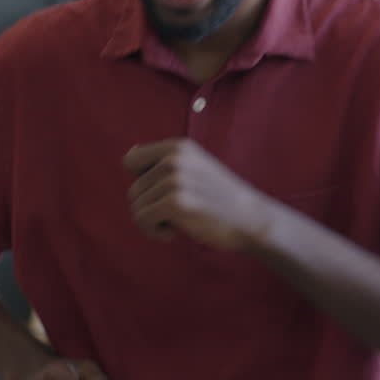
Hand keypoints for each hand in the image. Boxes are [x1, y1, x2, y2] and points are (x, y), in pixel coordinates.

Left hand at [122, 138, 273, 250]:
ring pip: (136, 207)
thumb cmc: (219, 197)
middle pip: (133, 189)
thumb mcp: (194, 166)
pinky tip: (173, 232)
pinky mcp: (176, 202)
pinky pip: (142, 220)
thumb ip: (165, 161)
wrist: (250, 219)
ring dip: (153, 222)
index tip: (163, 194)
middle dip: (150, 208)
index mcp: (177, 147)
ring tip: (177, 222)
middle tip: (176, 214)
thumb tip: (130, 156)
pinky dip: (154, 232)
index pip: (131, 161)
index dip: (141, 182)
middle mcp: (174, 158)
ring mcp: (175, 179)